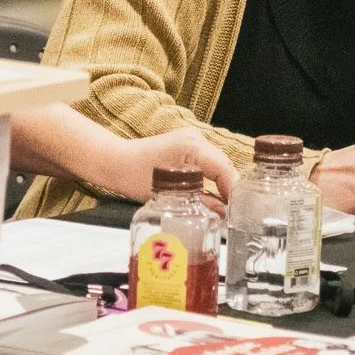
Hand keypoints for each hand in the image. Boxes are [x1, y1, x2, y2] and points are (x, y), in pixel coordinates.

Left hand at [103, 127, 236, 204]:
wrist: (116, 161)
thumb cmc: (135, 177)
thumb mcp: (170, 195)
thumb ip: (200, 202)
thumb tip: (223, 214)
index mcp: (193, 148)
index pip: (225, 169)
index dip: (234, 191)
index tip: (238, 211)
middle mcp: (196, 140)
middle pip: (224, 165)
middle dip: (231, 188)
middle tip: (235, 212)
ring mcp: (192, 140)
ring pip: (218, 164)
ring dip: (223, 183)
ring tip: (227, 206)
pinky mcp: (187, 146)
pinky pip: (208, 162)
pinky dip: (212, 178)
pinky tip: (213, 194)